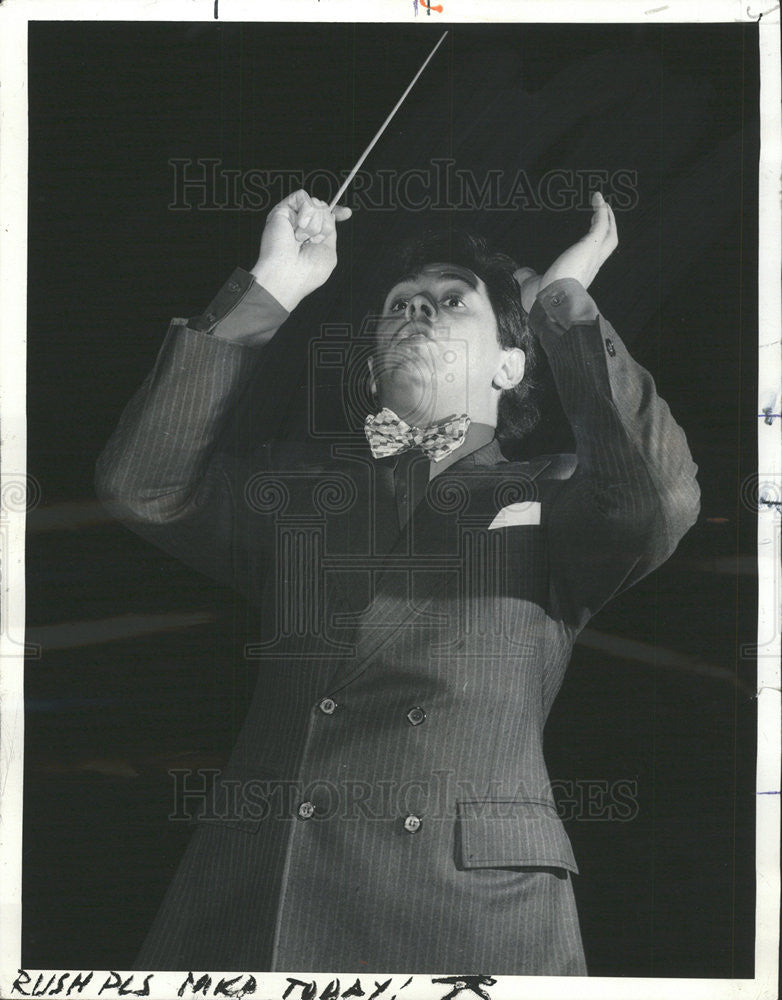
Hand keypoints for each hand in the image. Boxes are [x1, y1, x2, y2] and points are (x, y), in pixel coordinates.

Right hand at [250, 190, 351, 311]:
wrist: (287, 274)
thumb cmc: (306, 272)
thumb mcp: (329, 252)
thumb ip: (331, 231)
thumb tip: (333, 213)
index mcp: (313, 237)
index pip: (326, 217)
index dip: (337, 212)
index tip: (346, 213)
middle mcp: (302, 226)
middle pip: (323, 208)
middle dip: (325, 225)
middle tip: (314, 241)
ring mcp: (292, 218)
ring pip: (316, 203)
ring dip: (315, 224)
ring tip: (302, 239)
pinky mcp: (282, 209)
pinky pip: (303, 197)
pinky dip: (306, 212)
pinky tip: (299, 228)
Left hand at [514, 191, 617, 313]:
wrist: (550, 303)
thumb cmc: (541, 298)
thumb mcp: (531, 285)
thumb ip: (527, 276)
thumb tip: (519, 274)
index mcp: (579, 275)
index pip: (591, 258)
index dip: (591, 245)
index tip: (588, 235)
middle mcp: (590, 266)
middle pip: (607, 245)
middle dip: (606, 228)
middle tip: (602, 213)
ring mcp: (592, 256)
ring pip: (609, 235)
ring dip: (608, 218)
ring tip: (603, 203)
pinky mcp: (590, 245)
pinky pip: (601, 224)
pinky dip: (601, 210)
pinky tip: (597, 198)